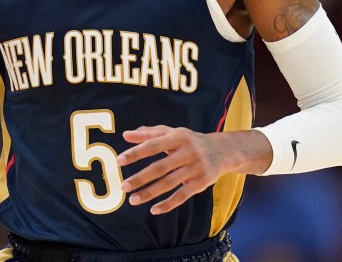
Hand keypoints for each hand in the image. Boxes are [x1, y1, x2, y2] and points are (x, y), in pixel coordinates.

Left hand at [116, 125, 271, 214]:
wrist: (222, 151)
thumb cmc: (189, 140)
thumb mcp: (171, 132)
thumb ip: (148, 133)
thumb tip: (125, 135)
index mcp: (177, 136)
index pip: (153, 145)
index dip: (136, 153)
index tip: (119, 161)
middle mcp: (187, 151)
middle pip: (160, 167)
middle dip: (140, 178)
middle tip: (123, 186)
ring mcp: (195, 168)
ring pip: (169, 183)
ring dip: (149, 193)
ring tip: (132, 200)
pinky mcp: (201, 183)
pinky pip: (182, 196)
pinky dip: (167, 204)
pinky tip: (153, 210)